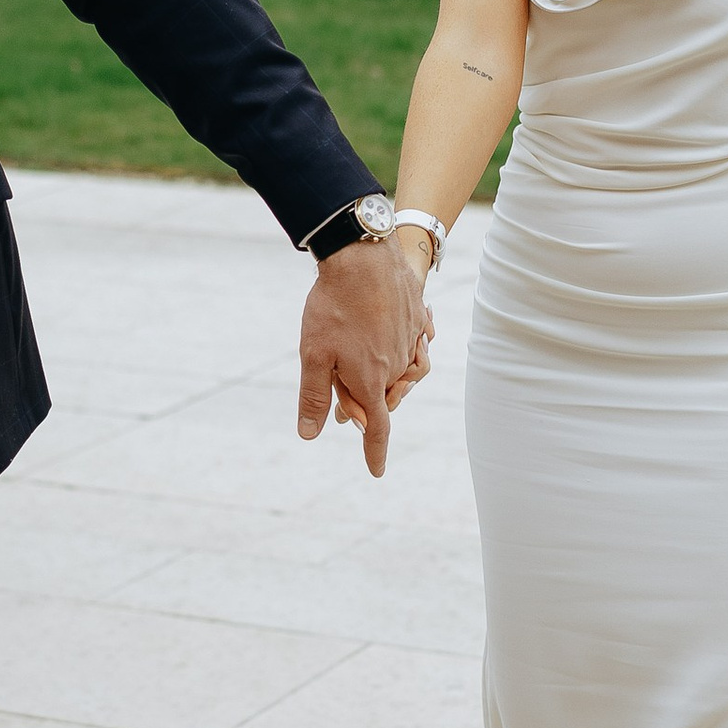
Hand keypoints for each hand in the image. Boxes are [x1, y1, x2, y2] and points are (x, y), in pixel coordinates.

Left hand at [297, 236, 431, 476]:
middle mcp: (397, 367)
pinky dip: (397, 345)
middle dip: (363, 397)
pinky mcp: (418, 319)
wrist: (363, 256)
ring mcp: (411, 342)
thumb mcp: (314, 354)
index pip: (376, 427)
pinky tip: (382, 328)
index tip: (376, 472)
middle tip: (337, 379)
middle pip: (382, 396)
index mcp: (371, 380)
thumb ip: (314, 397)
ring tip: (356, 349)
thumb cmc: (334, 306)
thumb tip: (310, 435)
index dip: (375, 453)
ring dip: (380, 371)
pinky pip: (412, 343)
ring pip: (398, 370)